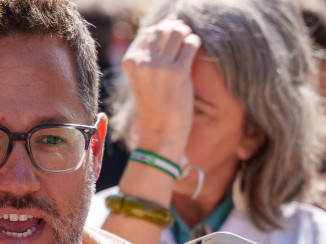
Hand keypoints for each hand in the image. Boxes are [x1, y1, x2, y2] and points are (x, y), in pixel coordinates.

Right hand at [122, 17, 199, 167]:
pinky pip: (190, 44)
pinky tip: (194, 47)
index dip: (162, 29)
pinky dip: (194, 42)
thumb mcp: (142, 79)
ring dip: (185, 32)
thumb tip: (165, 29)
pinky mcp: (179, 73)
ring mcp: (160, 67)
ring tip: (189, 39)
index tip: (171, 33)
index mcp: (130, 62)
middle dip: (175, 28)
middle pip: (162, 29)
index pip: (147, 33)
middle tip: (183, 35)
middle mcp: (143, 62)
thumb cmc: (154, 107)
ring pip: (176, 32)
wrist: (160, 132)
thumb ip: (148, 57)